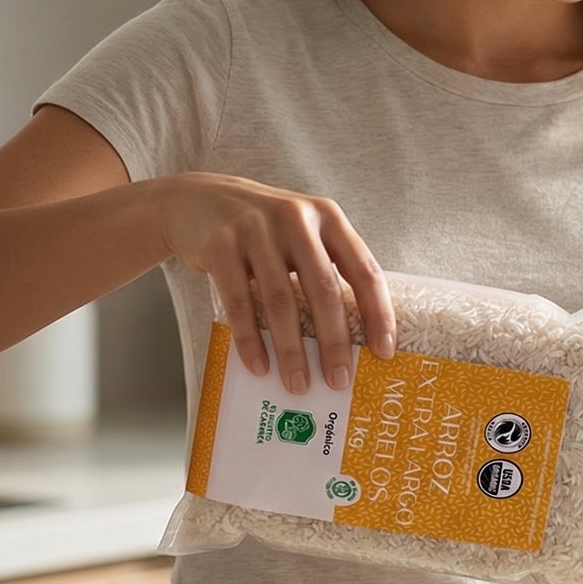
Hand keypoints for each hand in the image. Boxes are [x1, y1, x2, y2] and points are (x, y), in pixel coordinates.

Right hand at [159, 173, 395, 392]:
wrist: (198, 199)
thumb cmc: (264, 228)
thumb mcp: (303, 231)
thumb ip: (326, 267)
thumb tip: (352, 338)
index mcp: (328, 217)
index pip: (364, 269)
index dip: (378, 312)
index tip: (384, 351)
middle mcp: (296, 219)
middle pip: (324, 290)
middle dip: (335, 342)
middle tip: (340, 381)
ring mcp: (256, 230)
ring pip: (281, 301)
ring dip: (292, 350)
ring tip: (299, 384)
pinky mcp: (220, 245)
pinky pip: (239, 302)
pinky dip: (250, 339)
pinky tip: (259, 366)